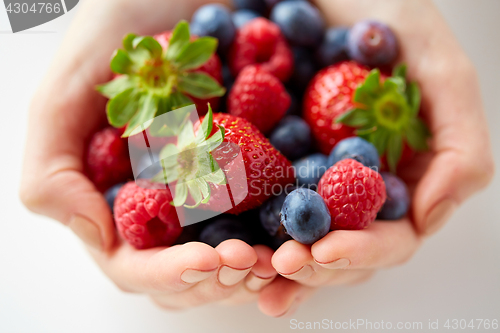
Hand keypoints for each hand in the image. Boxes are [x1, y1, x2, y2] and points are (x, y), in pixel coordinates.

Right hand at [19, 0, 297, 314]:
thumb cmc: (126, 26)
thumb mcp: (72, 85)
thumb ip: (53, 166)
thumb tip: (94, 233)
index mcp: (121, 194)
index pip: (137, 263)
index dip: (171, 273)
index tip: (210, 258)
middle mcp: (169, 201)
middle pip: (190, 272)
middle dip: (220, 277)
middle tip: (251, 260)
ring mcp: (216, 188)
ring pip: (233, 256)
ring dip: (258, 268)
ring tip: (279, 257)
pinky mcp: (259, 166)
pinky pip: (277, 217)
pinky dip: (291, 235)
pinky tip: (305, 232)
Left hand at [273, 0, 493, 288]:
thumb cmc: (381, 10)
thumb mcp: (434, 62)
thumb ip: (459, 141)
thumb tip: (431, 218)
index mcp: (402, 173)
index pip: (391, 236)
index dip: (362, 252)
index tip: (323, 251)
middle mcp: (358, 185)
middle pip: (343, 249)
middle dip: (314, 266)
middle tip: (281, 265)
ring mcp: (312, 176)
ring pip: (301, 239)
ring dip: (277, 264)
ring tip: (249, 271)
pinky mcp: (269, 162)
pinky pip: (258, 206)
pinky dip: (245, 234)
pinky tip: (226, 252)